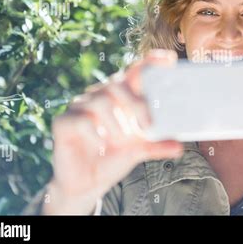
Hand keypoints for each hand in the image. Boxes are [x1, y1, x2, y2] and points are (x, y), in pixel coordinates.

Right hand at [44, 49, 183, 213]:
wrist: (85, 184)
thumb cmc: (113, 158)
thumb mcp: (138, 150)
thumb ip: (156, 145)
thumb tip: (179, 147)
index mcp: (121, 97)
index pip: (134, 72)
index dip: (150, 62)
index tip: (170, 59)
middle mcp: (100, 96)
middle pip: (118, 84)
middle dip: (136, 104)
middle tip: (147, 126)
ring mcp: (80, 106)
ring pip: (100, 101)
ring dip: (116, 124)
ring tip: (121, 141)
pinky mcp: (63, 122)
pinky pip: (82, 121)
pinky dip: (96, 135)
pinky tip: (101, 146)